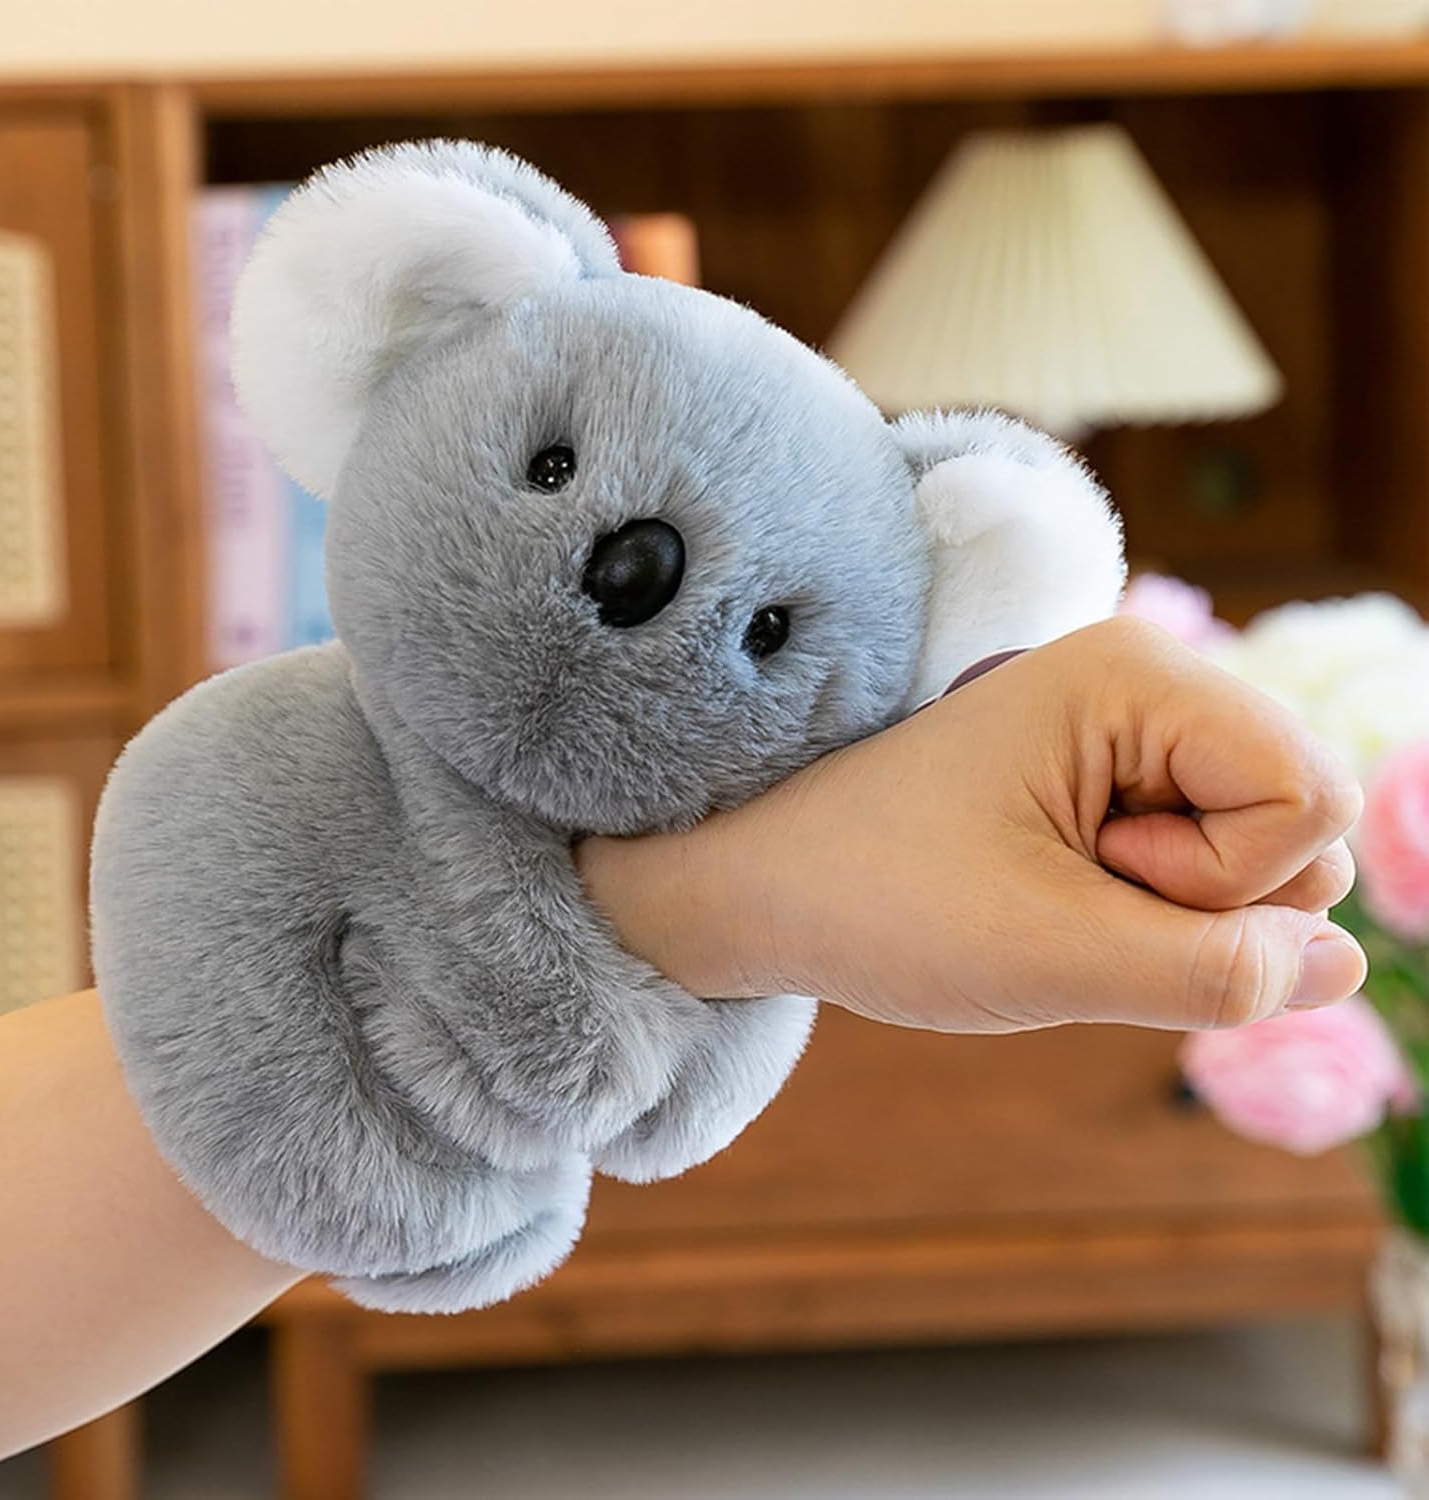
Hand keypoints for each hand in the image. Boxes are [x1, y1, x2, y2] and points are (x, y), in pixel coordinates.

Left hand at [577, 617, 1367, 1032]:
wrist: (760, 883)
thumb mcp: (1051, 955)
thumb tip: (1346, 961)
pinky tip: (1054, 899)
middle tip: (1059, 886)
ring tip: (1047, 891)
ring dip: (1171, 912)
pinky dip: (1146, 912)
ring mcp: (1133, 736)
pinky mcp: (1113, 786)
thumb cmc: (879, 901)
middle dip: (1204, 896)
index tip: (1090, 871)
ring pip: (1263, 857)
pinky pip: (1202, 868)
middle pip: (1304, 822)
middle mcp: (1148, 684)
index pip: (1313, 796)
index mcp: (1136, 674)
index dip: (1222, 878)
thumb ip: (1219, 972)